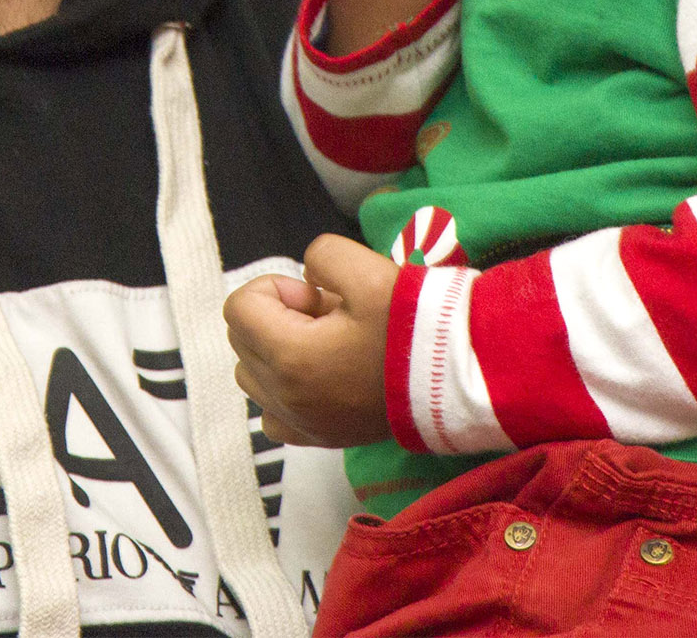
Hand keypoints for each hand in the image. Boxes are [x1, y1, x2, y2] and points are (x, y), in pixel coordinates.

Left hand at [226, 235, 397, 446]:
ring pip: (252, 374)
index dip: (276, 288)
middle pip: (241, 339)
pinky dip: (282, 390)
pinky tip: (319, 376)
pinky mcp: (317, 439)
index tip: (318, 296)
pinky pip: (271, 412)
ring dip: (276, 350)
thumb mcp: (367, 270)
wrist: (458, 379)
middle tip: (328, 314)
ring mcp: (300, 423)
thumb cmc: (412, 327)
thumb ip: (322, 256)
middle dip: (277, 316)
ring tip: (328, 344)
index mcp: (289, 357)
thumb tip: (307, 279)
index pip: (238, 307)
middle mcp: (284, 397)